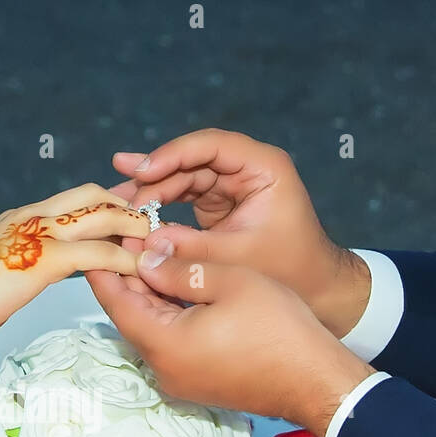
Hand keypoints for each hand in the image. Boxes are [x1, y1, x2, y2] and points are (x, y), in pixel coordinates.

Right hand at [0, 183, 151, 341]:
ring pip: (102, 214)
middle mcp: (33, 216)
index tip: (130, 214)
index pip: (75, 199)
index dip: (106, 203)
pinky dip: (124, 260)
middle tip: (152, 223)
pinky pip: (97, 254)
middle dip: (127, 205)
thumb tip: (39, 274)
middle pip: (93, 194)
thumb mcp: (1, 270)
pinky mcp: (44, 259)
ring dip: (134, 227)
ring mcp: (39, 233)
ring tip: (156, 243)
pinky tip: (139, 271)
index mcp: (22, 217)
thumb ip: (25, 264)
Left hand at [85, 242, 374, 436]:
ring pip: (151, 329)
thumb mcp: (228, 281)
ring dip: (149, 295)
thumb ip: (179, 269)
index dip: (104, 268)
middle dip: (127, 277)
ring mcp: (179, 380)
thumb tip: (145, 258)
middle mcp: (163, 369)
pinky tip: (174, 288)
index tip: (96, 242)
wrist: (315, 381)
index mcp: (163, 344)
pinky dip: (168, 315)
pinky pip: (171, 344)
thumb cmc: (279, 330)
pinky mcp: (197, 382)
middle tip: (126, 239)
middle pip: (131, 316)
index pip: (116, 301)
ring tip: (149, 255)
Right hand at [112, 129, 370, 337]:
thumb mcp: (236, 258)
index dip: (173, 155)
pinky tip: (132, 212)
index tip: (143, 171)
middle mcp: (246, 169)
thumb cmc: (290, 270)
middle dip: (153, 175)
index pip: (211, 146)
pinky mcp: (219, 205)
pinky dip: (160, 206)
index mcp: (263, 168)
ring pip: (183, 177)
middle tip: (118, 192)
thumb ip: (188, 247)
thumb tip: (140, 244)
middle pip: (191, 160)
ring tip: (116, 201)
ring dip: (151, 190)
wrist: (319, 290)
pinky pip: (183, 197)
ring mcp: (231, 185)